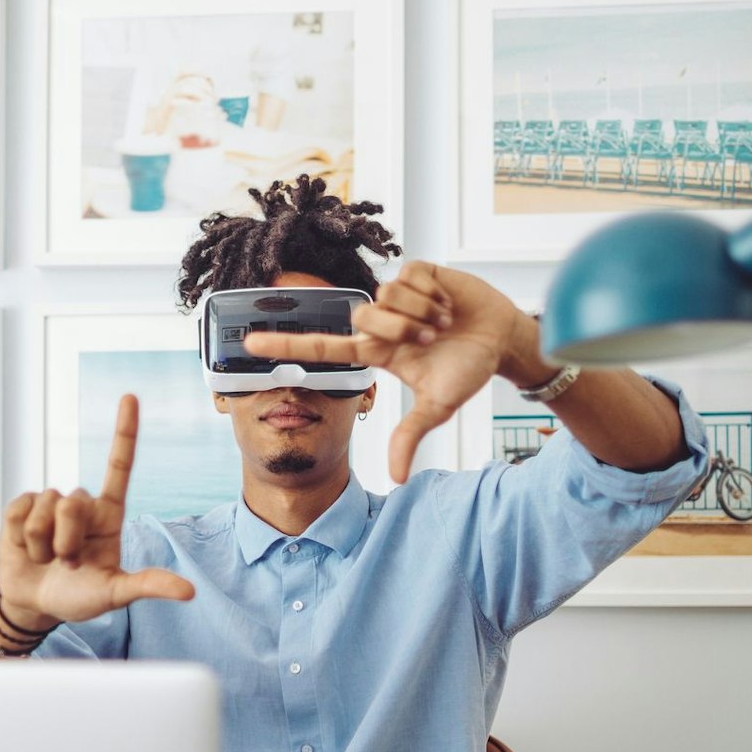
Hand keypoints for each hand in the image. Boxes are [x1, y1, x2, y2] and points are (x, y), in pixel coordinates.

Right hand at [0, 395, 195, 628]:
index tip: (130, 397)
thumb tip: (190, 591)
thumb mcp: (115, 594)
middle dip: (66, 541)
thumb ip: (148, 586)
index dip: (124, 431)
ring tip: (47, 558)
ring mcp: (49, 503)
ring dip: (43, 545)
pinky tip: (26, 549)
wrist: (35, 604)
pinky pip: (20, 511)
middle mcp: (81, 503)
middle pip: (73, 502)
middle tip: (68, 563)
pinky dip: (21, 538)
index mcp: (108, 514)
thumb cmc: (79, 597)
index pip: (119, 465)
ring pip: (45, 509)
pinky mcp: (21, 508)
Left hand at [243, 262, 538, 482]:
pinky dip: (432, 294)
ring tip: (444, 322)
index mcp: (378, 351)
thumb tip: (396, 479)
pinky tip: (448, 302)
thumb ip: (411, 435)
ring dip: (421, 314)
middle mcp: (381, 323)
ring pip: (386, 297)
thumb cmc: (468, 370)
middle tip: (432, 340)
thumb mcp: (438, 406)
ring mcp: (398, 296)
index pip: (324, 347)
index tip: (249, 345)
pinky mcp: (418, 273)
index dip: (287, 346)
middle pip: (362, 318)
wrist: (502, 339)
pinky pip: (409, 278)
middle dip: (400, 330)